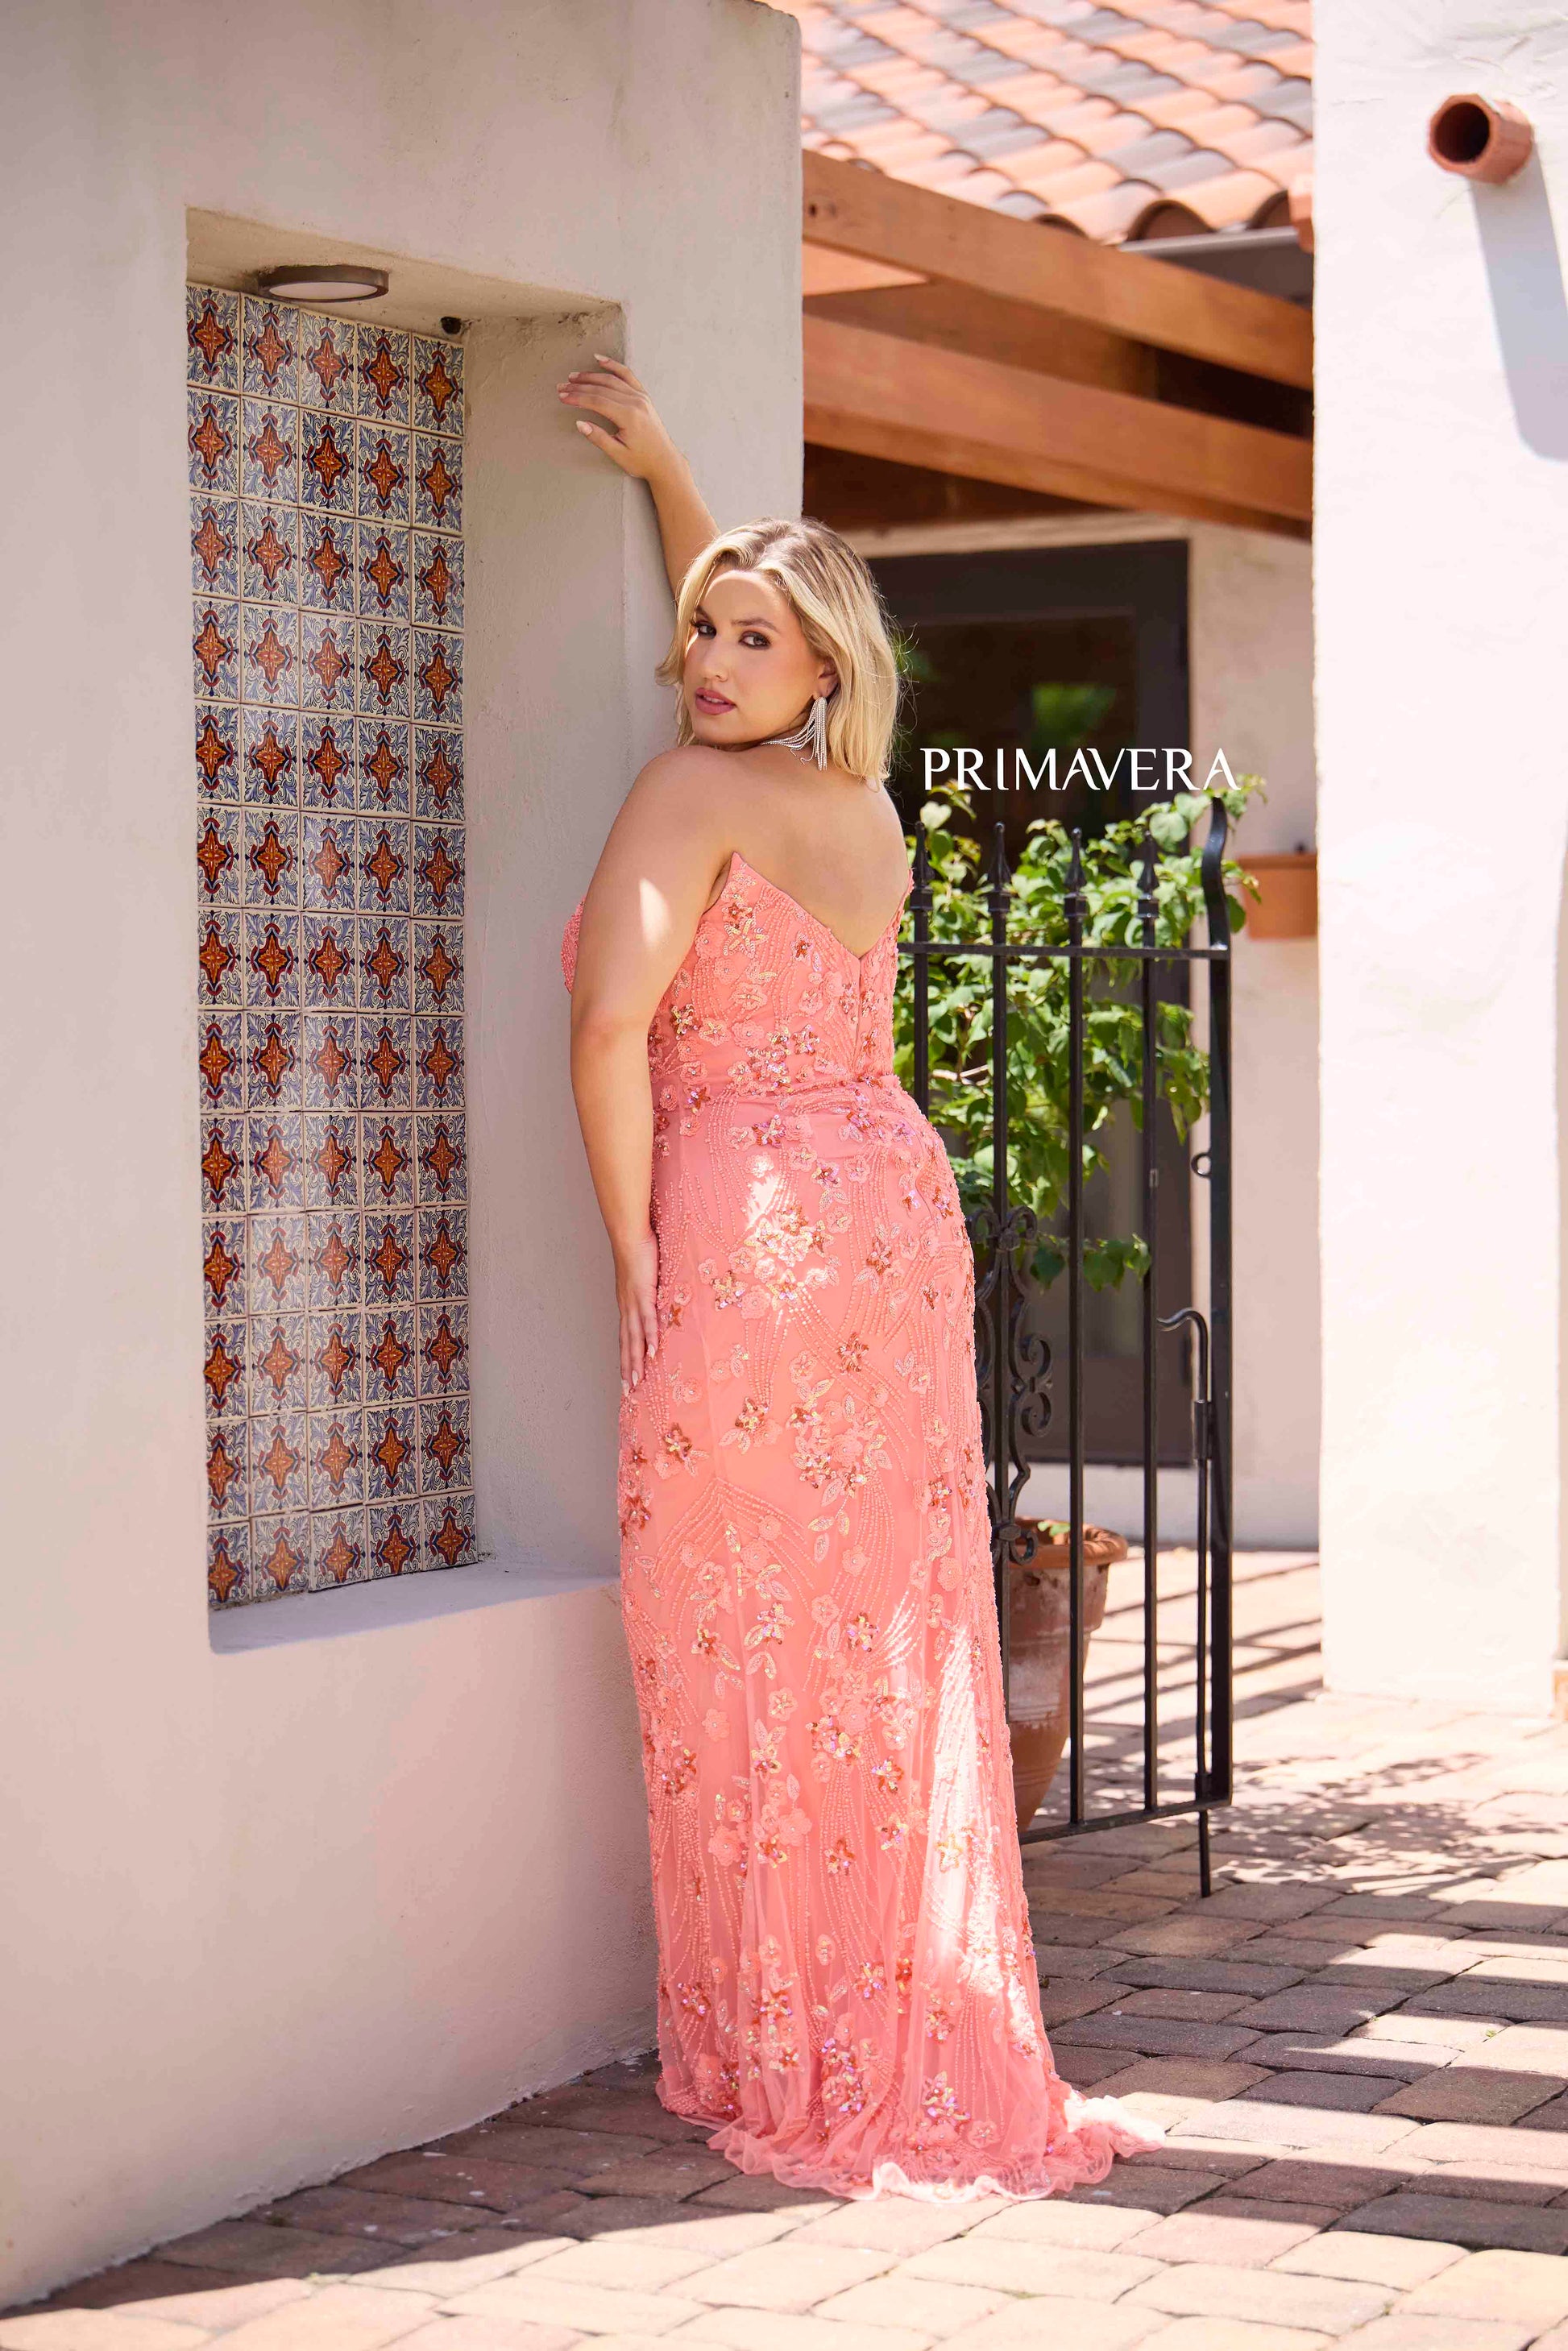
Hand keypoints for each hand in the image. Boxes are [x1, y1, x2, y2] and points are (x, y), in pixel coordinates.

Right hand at [558, 356, 681, 482]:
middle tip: (562, 387)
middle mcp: (636, 402)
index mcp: (629, 416)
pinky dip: (613, 366)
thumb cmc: (643, 460)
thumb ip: (598, 438)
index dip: (577, 398)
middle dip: (579, 387)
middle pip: (602, 388)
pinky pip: (627, 376)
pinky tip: (600, 360)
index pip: (597, 401)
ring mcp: (641, 397)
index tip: (563, 396)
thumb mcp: (618, 454)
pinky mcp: (643, 396)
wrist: (665, 461)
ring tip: (573, 377)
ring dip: (591, 376)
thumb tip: (580, 424)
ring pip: (612, 380)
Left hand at [614, 1224, 660, 1392]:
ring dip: (636, 1361)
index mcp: (627, 1303)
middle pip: (627, 1344)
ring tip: (637, 1381)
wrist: (629, 1233)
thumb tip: (660, 1296)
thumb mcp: (645, 1275)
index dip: (626, 1358)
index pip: (626, 1336)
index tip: (626, 1376)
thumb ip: (651, 1288)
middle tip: (628, 1391)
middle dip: (627, 1368)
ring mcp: (633, 1301)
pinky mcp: (643, 1293)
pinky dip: (649, 1337)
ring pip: (634, 1338)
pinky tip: (652, 1352)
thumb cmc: (638, 1249)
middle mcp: (627, 1307)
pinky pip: (647, 1319)